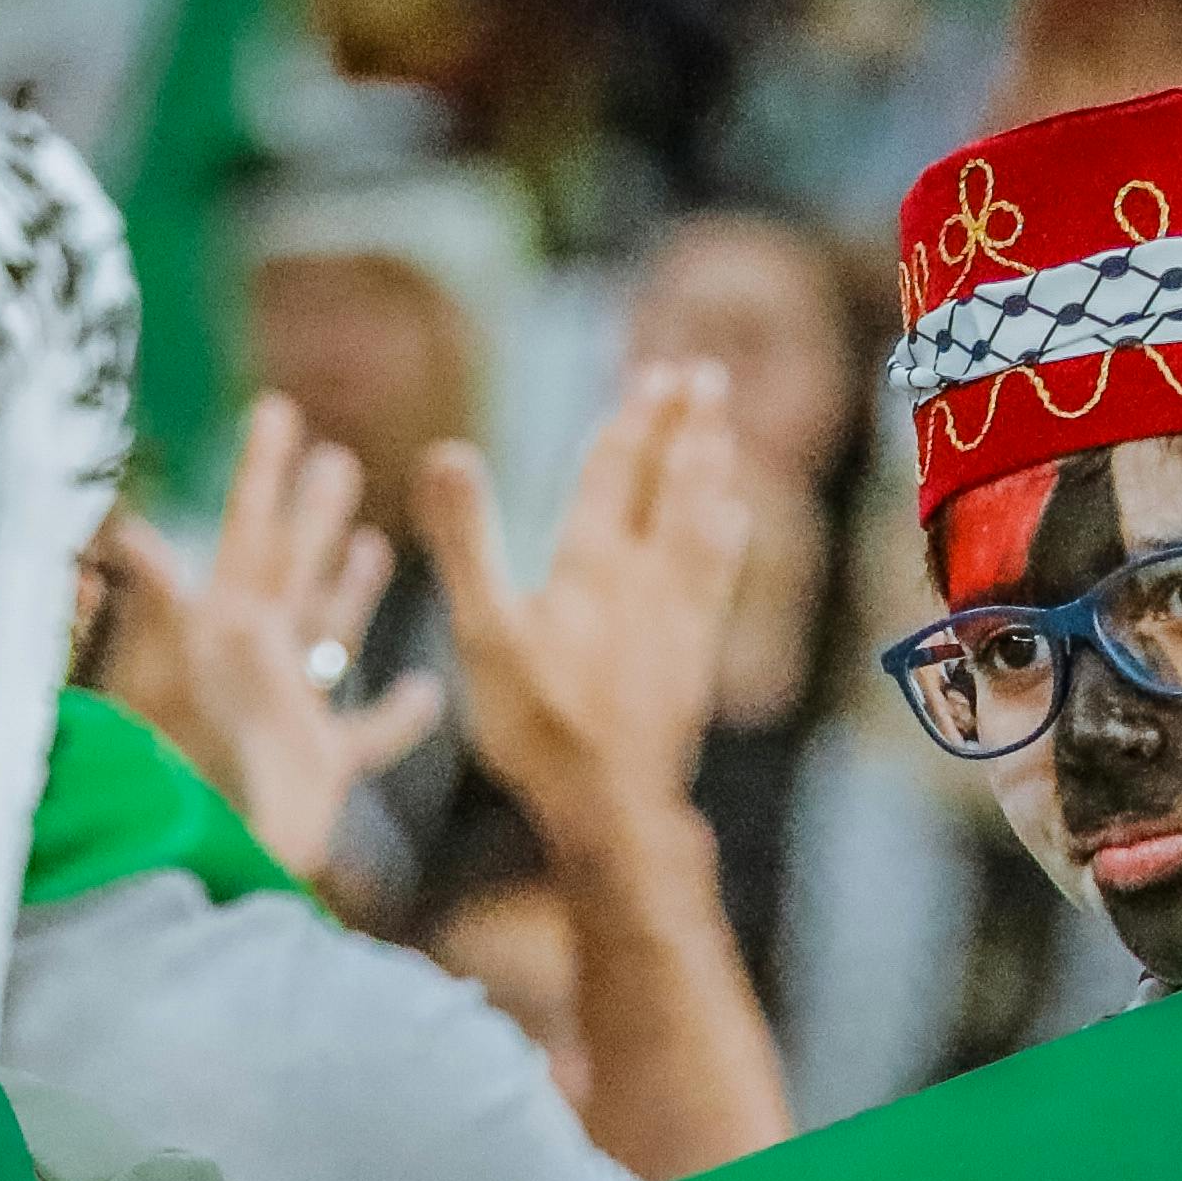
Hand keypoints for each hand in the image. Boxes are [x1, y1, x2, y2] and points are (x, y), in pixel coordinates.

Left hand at [94, 393, 447, 873]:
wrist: (203, 866)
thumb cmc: (190, 780)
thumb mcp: (171, 680)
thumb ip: (156, 607)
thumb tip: (123, 533)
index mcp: (231, 627)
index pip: (250, 528)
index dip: (261, 469)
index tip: (275, 410)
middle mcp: (258, 660)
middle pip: (293, 567)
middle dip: (312, 511)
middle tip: (336, 458)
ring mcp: (288, 713)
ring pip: (329, 636)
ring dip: (349, 589)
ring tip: (373, 544)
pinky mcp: (317, 772)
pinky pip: (365, 736)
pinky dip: (398, 716)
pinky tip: (429, 689)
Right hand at [417, 361, 751, 887]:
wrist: (613, 807)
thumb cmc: (539, 726)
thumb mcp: (484, 632)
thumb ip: (466, 539)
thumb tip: (445, 449)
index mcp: (591, 563)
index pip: (617, 472)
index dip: (633, 419)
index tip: (657, 373)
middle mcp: (646, 577)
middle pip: (673, 483)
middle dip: (687, 426)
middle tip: (705, 375)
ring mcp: (679, 614)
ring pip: (704, 520)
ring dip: (714, 468)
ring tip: (723, 429)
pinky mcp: (696, 654)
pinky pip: (719, 574)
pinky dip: (727, 535)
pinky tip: (736, 519)